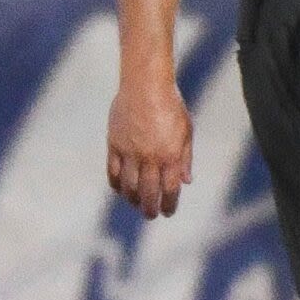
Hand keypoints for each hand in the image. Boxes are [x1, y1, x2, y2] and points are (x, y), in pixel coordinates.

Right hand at [107, 71, 193, 217]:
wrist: (145, 84)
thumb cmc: (170, 105)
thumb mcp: (186, 131)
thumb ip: (185, 158)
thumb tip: (186, 182)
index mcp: (170, 155)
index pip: (169, 189)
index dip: (169, 204)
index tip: (167, 212)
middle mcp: (149, 157)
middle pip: (147, 192)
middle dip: (150, 208)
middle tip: (150, 215)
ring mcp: (130, 151)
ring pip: (128, 186)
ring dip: (132, 199)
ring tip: (135, 203)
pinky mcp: (115, 144)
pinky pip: (113, 171)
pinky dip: (116, 184)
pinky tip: (120, 189)